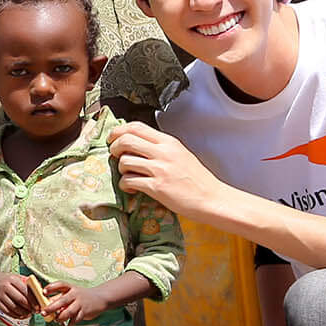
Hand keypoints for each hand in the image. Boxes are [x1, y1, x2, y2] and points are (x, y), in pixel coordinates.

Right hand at [0, 269, 38, 325]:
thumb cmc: (11, 282)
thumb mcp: (20, 278)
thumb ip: (30, 285)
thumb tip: (42, 293)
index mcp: (12, 279)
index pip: (25, 290)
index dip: (33, 300)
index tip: (39, 306)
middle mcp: (4, 287)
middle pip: (20, 300)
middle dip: (30, 307)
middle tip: (36, 311)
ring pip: (14, 308)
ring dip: (24, 313)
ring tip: (30, 314)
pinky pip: (8, 312)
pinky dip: (16, 316)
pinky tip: (22, 316)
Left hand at [40, 280, 116, 324]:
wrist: (100, 298)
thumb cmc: (80, 296)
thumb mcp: (71, 293)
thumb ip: (59, 298)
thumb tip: (46, 305)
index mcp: (70, 288)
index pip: (60, 284)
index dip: (52, 287)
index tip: (43, 292)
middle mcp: (75, 294)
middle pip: (62, 300)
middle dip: (51, 307)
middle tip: (43, 313)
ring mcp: (80, 303)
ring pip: (69, 312)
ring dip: (60, 317)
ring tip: (56, 320)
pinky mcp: (85, 312)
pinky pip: (75, 319)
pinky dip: (69, 323)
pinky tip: (65, 324)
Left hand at [110, 121, 224, 220]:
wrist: (212, 199)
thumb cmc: (197, 179)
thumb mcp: (180, 154)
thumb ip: (160, 147)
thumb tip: (136, 143)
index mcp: (169, 142)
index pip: (136, 126)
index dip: (119, 131)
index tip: (113, 139)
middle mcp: (163, 152)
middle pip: (126, 139)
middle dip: (114, 147)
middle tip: (115, 156)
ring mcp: (160, 169)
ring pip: (125, 161)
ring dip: (120, 168)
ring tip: (128, 175)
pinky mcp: (157, 187)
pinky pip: (129, 180)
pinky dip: (125, 184)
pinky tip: (132, 188)